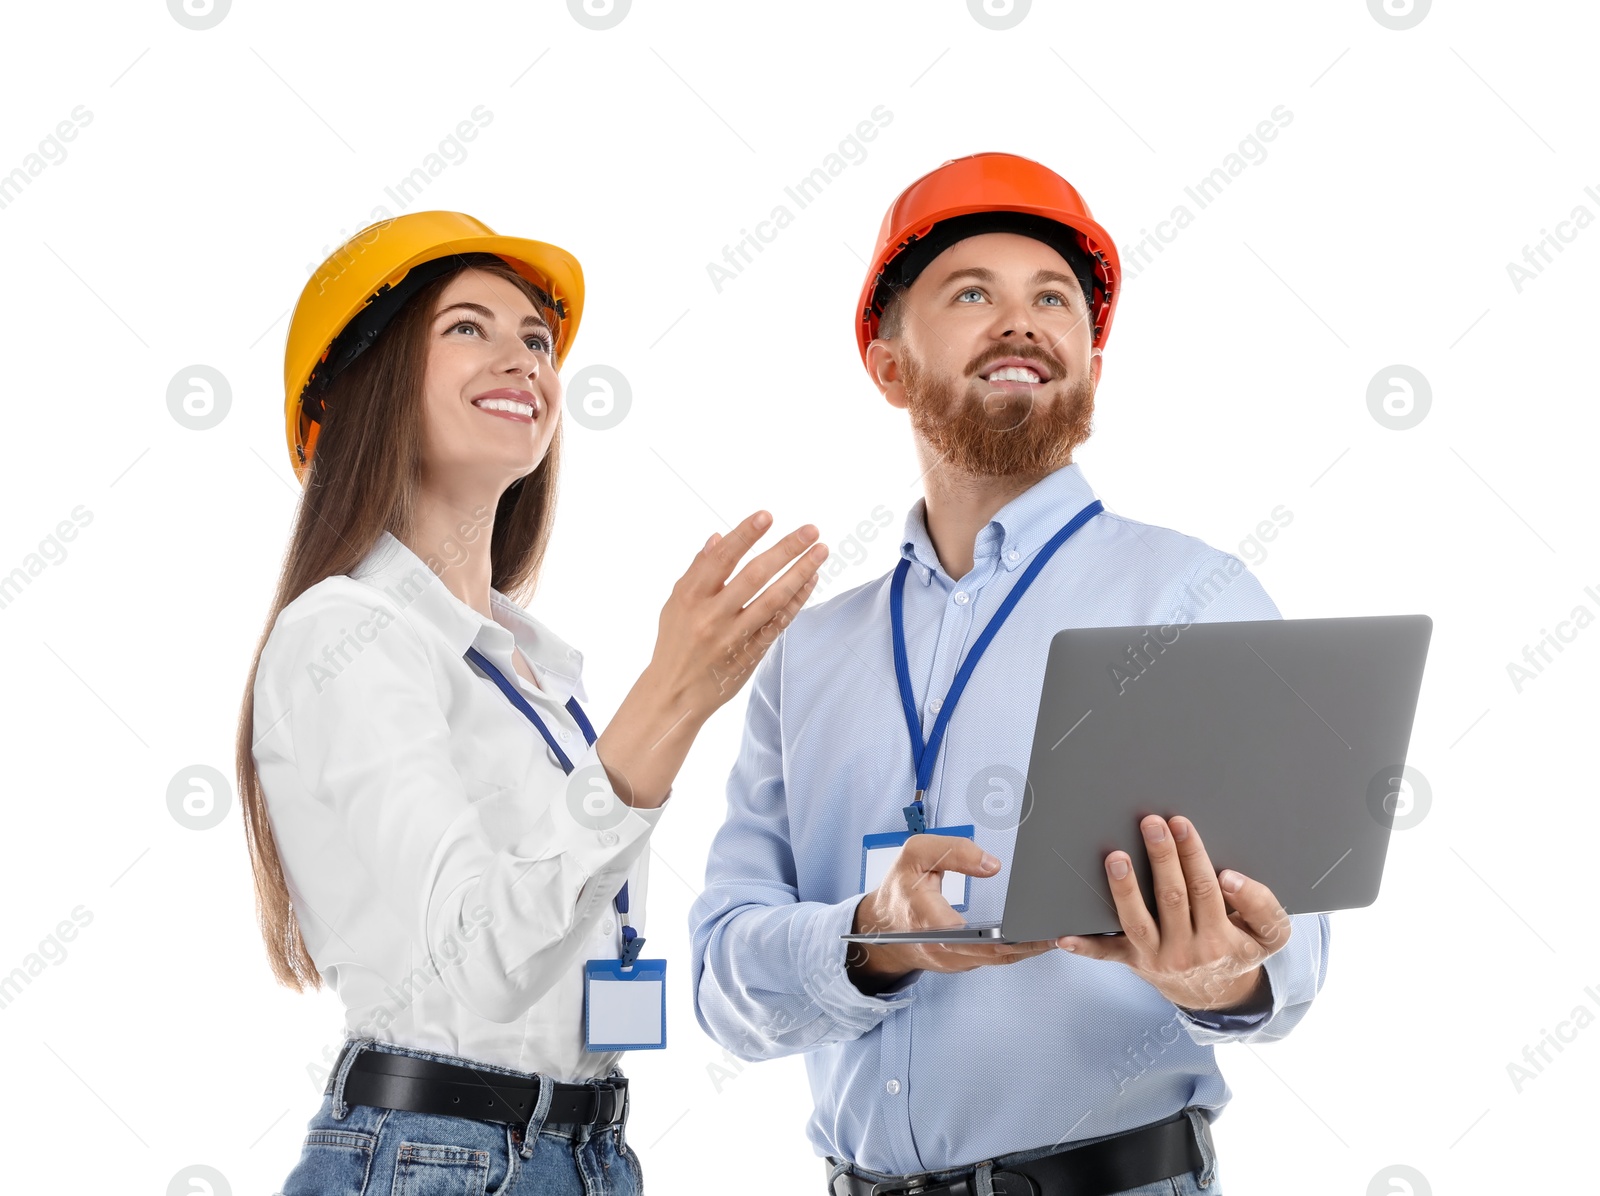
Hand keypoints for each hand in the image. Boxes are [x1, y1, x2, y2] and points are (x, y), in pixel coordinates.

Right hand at [596, 511, 826, 807]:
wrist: (674, 695)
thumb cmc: (675, 642)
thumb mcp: (675, 604)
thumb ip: (697, 571)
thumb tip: (718, 537)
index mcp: (689, 598)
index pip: (721, 559)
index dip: (745, 535)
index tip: (767, 516)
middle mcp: (712, 616)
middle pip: (754, 576)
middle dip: (785, 549)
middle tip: (811, 530)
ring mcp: (733, 637)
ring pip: (773, 599)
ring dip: (800, 572)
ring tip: (820, 552)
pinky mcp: (750, 654)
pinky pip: (779, 623)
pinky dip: (796, 600)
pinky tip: (810, 580)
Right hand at [847, 834, 1056, 993]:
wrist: (880, 924)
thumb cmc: (899, 887)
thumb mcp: (915, 854)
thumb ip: (953, 851)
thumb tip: (992, 865)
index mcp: (930, 919)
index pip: (974, 935)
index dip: (1008, 937)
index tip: (1034, 926)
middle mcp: (942, 947)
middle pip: (995, 953)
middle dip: (1029, 944)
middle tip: (1059, 930)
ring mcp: (951, 959)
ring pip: (996, 959)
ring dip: (1026, 950)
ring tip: (1054, 934)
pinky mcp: (959, 962)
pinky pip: (991, 959)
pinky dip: (1014, 951)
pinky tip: (1032, 938)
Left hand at [1056, 815, 1290, 1012]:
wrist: (1215, 991)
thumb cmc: (1239, 946)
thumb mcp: (1268, 935)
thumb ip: (1262, 906)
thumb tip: (1229, 879)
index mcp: (1221, 939)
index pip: (1208, 892)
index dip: (1196, 859)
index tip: (1184, 827)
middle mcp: (1187, 950)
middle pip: (1172, 898)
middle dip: (1162, 857)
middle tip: (1153, 823)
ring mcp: (1156, 957)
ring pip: (1137, 921)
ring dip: (1125, 888)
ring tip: (1115, 857)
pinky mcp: (1132, 960)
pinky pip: (1107, 954)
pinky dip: (1086, 946)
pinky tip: (1064, 936)